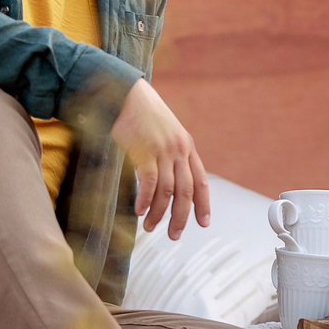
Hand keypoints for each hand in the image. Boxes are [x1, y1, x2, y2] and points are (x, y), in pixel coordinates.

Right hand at [112, 78, 211, 238]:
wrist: (125, 93)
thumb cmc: (140, 113)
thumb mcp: (163, 133)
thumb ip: (169, 154)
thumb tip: (165, 181)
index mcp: (186, 146)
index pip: (201, 181)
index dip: (203, 204)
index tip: (203, 223)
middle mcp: (179, 150)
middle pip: (186, 192)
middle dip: (181, 217)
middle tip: (174, 235)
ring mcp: (162, 150)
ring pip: (167, 191)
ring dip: (159, 213)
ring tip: (150, 227)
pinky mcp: (144, 150)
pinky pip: (148, 182)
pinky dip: (146, 199)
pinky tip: (140, 211)